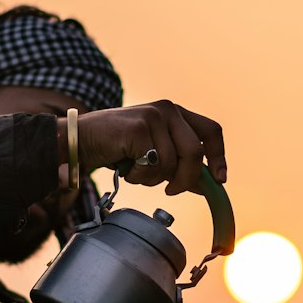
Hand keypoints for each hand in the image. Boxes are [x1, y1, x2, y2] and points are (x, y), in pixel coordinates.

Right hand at [76, 100, 225, 196]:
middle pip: (195, 154)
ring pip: (171, 164)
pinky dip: (139, 176)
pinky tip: (126, 167)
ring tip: (136, 171)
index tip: (220, 180)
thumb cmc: (118, 149)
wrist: (82, 140)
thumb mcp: (156, 153)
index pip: (211, 131)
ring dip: (153, 179)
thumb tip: (209, 184)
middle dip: (186, 180)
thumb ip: (180, 163)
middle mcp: (168, 110)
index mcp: (176, 113)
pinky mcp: (139, 129)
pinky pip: (152, 166)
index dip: (219, 157)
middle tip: (171, 191)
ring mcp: (154, 117)